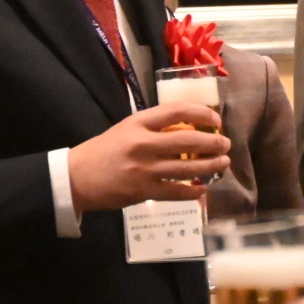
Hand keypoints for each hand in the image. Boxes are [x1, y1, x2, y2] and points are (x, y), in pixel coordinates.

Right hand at [67, 102, 231, 212]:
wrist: (77, 177)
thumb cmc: (104, 150)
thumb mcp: (127, 128)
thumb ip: (154, 127)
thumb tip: (189, 128)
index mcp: (139, 123)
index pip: (177, 110)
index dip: (202, 113)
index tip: (215, 118)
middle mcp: (143, 144)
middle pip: (188, 141)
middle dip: (213, 142)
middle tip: (225, 144)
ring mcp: (145, 170)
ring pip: (188, 168)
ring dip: (211, 166)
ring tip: (223, 163)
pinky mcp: (144, 192)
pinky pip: (177, 192)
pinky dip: (194, 191)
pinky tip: (204, 189)